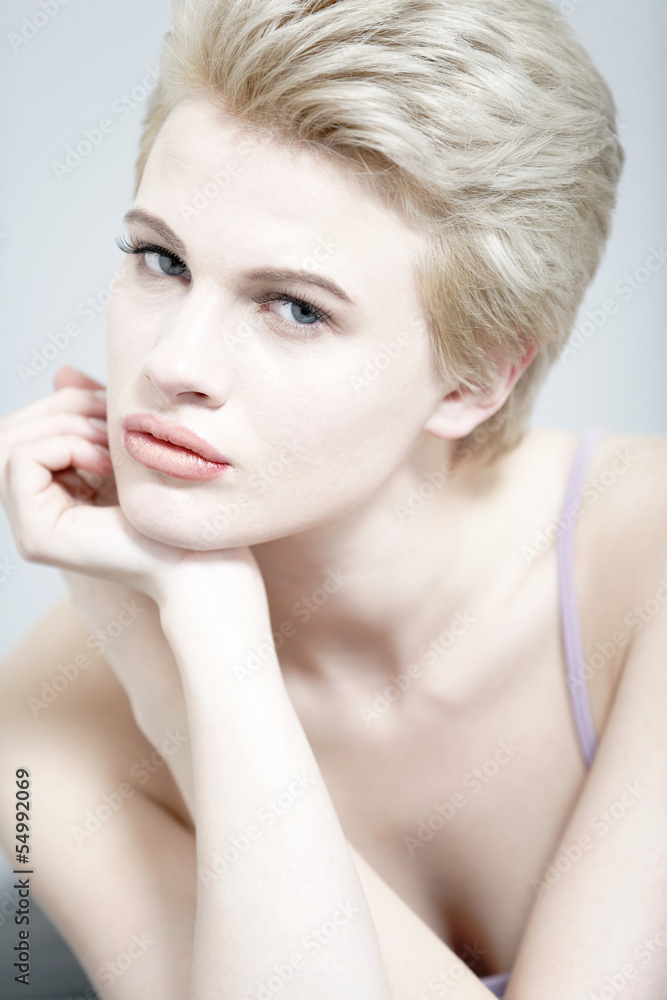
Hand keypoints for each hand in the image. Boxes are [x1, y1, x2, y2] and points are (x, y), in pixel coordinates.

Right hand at [0, 365, 262, 606]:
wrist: (201, 562)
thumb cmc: (176, 510)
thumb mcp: (127, 447)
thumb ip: (92, 414)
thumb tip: (61, 372)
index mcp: (51, 494)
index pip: (26, 428)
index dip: (65, 404)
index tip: (112, 412)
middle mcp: (31, 514)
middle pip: (10, 431)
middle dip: (63, 410)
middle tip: (111, 423)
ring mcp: (29, 528)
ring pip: (10, 442)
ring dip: (65, 429)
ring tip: (111, 449)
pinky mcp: (36, 537)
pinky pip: (20, 460)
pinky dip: (64, 447)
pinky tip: (105, 465)